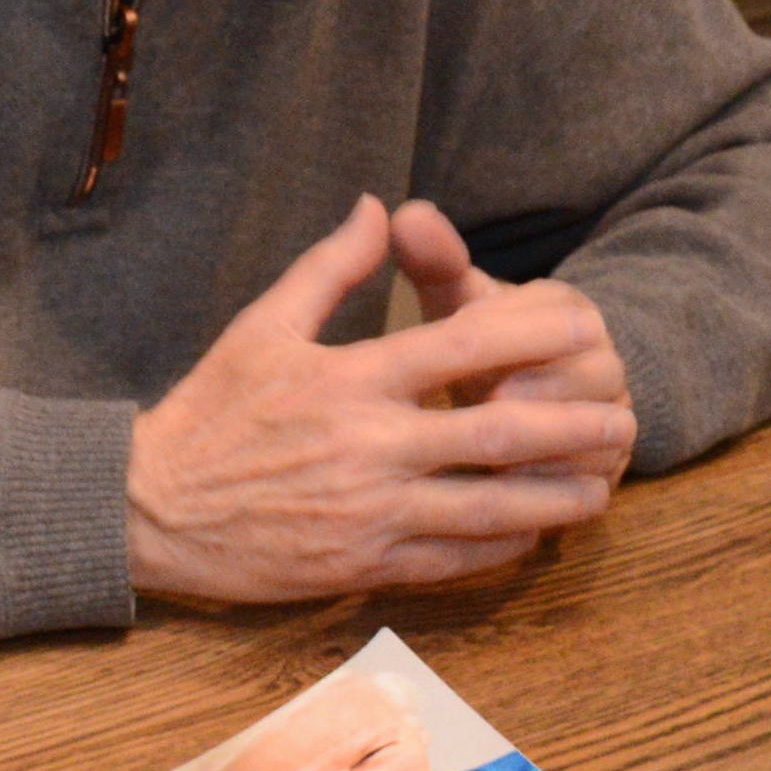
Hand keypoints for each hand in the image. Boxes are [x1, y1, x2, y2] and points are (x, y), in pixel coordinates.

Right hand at [128, 196, 641, 603]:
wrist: (146, 507)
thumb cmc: (210, 410)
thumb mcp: (263, 324)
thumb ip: (332, 267)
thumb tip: (379, 204)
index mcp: (351, 380)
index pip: (461, 347)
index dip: (532, 333)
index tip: (586, 323)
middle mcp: (370, 447)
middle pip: (494, 436)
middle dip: (569, 428)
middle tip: (625, 418)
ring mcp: (369, 512)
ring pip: (486, 510)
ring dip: (553, 500)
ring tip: (603, 489)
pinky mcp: (359, 566)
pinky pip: (449, 561)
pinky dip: (499, 550)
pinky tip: (535, 536)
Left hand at [387, 201, 627, 468]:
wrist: (546, 401)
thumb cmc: (486, 346)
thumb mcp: (461, 302)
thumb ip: (436, 262)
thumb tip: (403, 212)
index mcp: (570, 312)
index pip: (557, 310)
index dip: (513, 323)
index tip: (465, 333)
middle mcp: (604, 362)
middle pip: (594, 371)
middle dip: (543, 387)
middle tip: (490, 400)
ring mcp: (611, 418)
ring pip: (601, 432)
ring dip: (554, 448)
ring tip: (498, 463)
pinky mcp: (606, 470)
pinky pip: (594, 482)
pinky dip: (555, 491)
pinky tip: (508, 501)